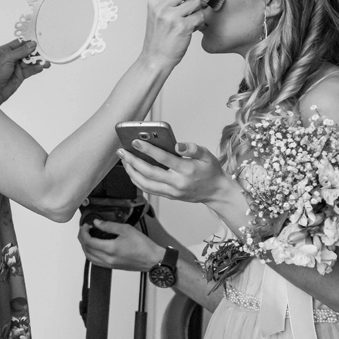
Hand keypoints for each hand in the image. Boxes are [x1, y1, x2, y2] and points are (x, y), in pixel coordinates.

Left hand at [0, 39, 49, 105]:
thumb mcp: (7, 59)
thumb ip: (20, 51)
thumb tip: (31, 44)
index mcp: (5, 50)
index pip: (19, 43)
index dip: (29, 42)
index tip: (38, 41)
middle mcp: (12, 57)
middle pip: (27, 52)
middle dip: (35, 53)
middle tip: (44, 53)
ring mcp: (17, 66)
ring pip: (30, 61)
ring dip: (38, 62)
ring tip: (46, 63)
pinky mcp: (21, 74)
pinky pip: (30, 70)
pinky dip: (36, 68)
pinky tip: (40, 67)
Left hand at [78, 219, 164, 271]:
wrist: (153, 259)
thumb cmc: (143, 246)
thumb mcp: (126, 230)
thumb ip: (109, 226)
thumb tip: (97, 223)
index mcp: (110, 249)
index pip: (88, 241)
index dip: (83, 232)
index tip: (85, 226)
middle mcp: (108, 259)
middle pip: (86, 249)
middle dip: (82, 238)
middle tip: (84, 230)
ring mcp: (110, 264)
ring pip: (89, 257)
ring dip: (85, 247)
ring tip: (87, 237)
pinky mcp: (113, 267)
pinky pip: (96, 262)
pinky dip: (91, 254)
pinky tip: (94, 248)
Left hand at [117, 140, 233, 204]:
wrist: (216, 192)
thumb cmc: (211, 171)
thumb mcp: (207, 155)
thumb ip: (193, 148)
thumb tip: (177, 145)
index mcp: (187, 170)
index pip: (164, 159)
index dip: (148, 150)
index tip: (135, 142)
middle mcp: (177, 183)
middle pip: (149, 173)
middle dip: (133, 161)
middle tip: (122, 152)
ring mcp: (172, 192)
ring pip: (145, 184)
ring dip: (132, 172)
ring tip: (124, 161)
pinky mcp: (169, 196)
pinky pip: (148, 190)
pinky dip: (137, 180)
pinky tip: (132, 171)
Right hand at [142, 0, 205, 68]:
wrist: (155, 58)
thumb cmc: (159, 39)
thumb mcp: (157, 15)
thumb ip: (170, 1)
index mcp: (155, 2)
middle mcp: (161, 8)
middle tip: (197, 1)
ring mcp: (171, 17)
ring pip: (196, 2)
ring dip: (197, 11)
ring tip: (190, 20)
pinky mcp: (182, 27)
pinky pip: (200, 16)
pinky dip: (198, 22)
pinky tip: (190, 29)